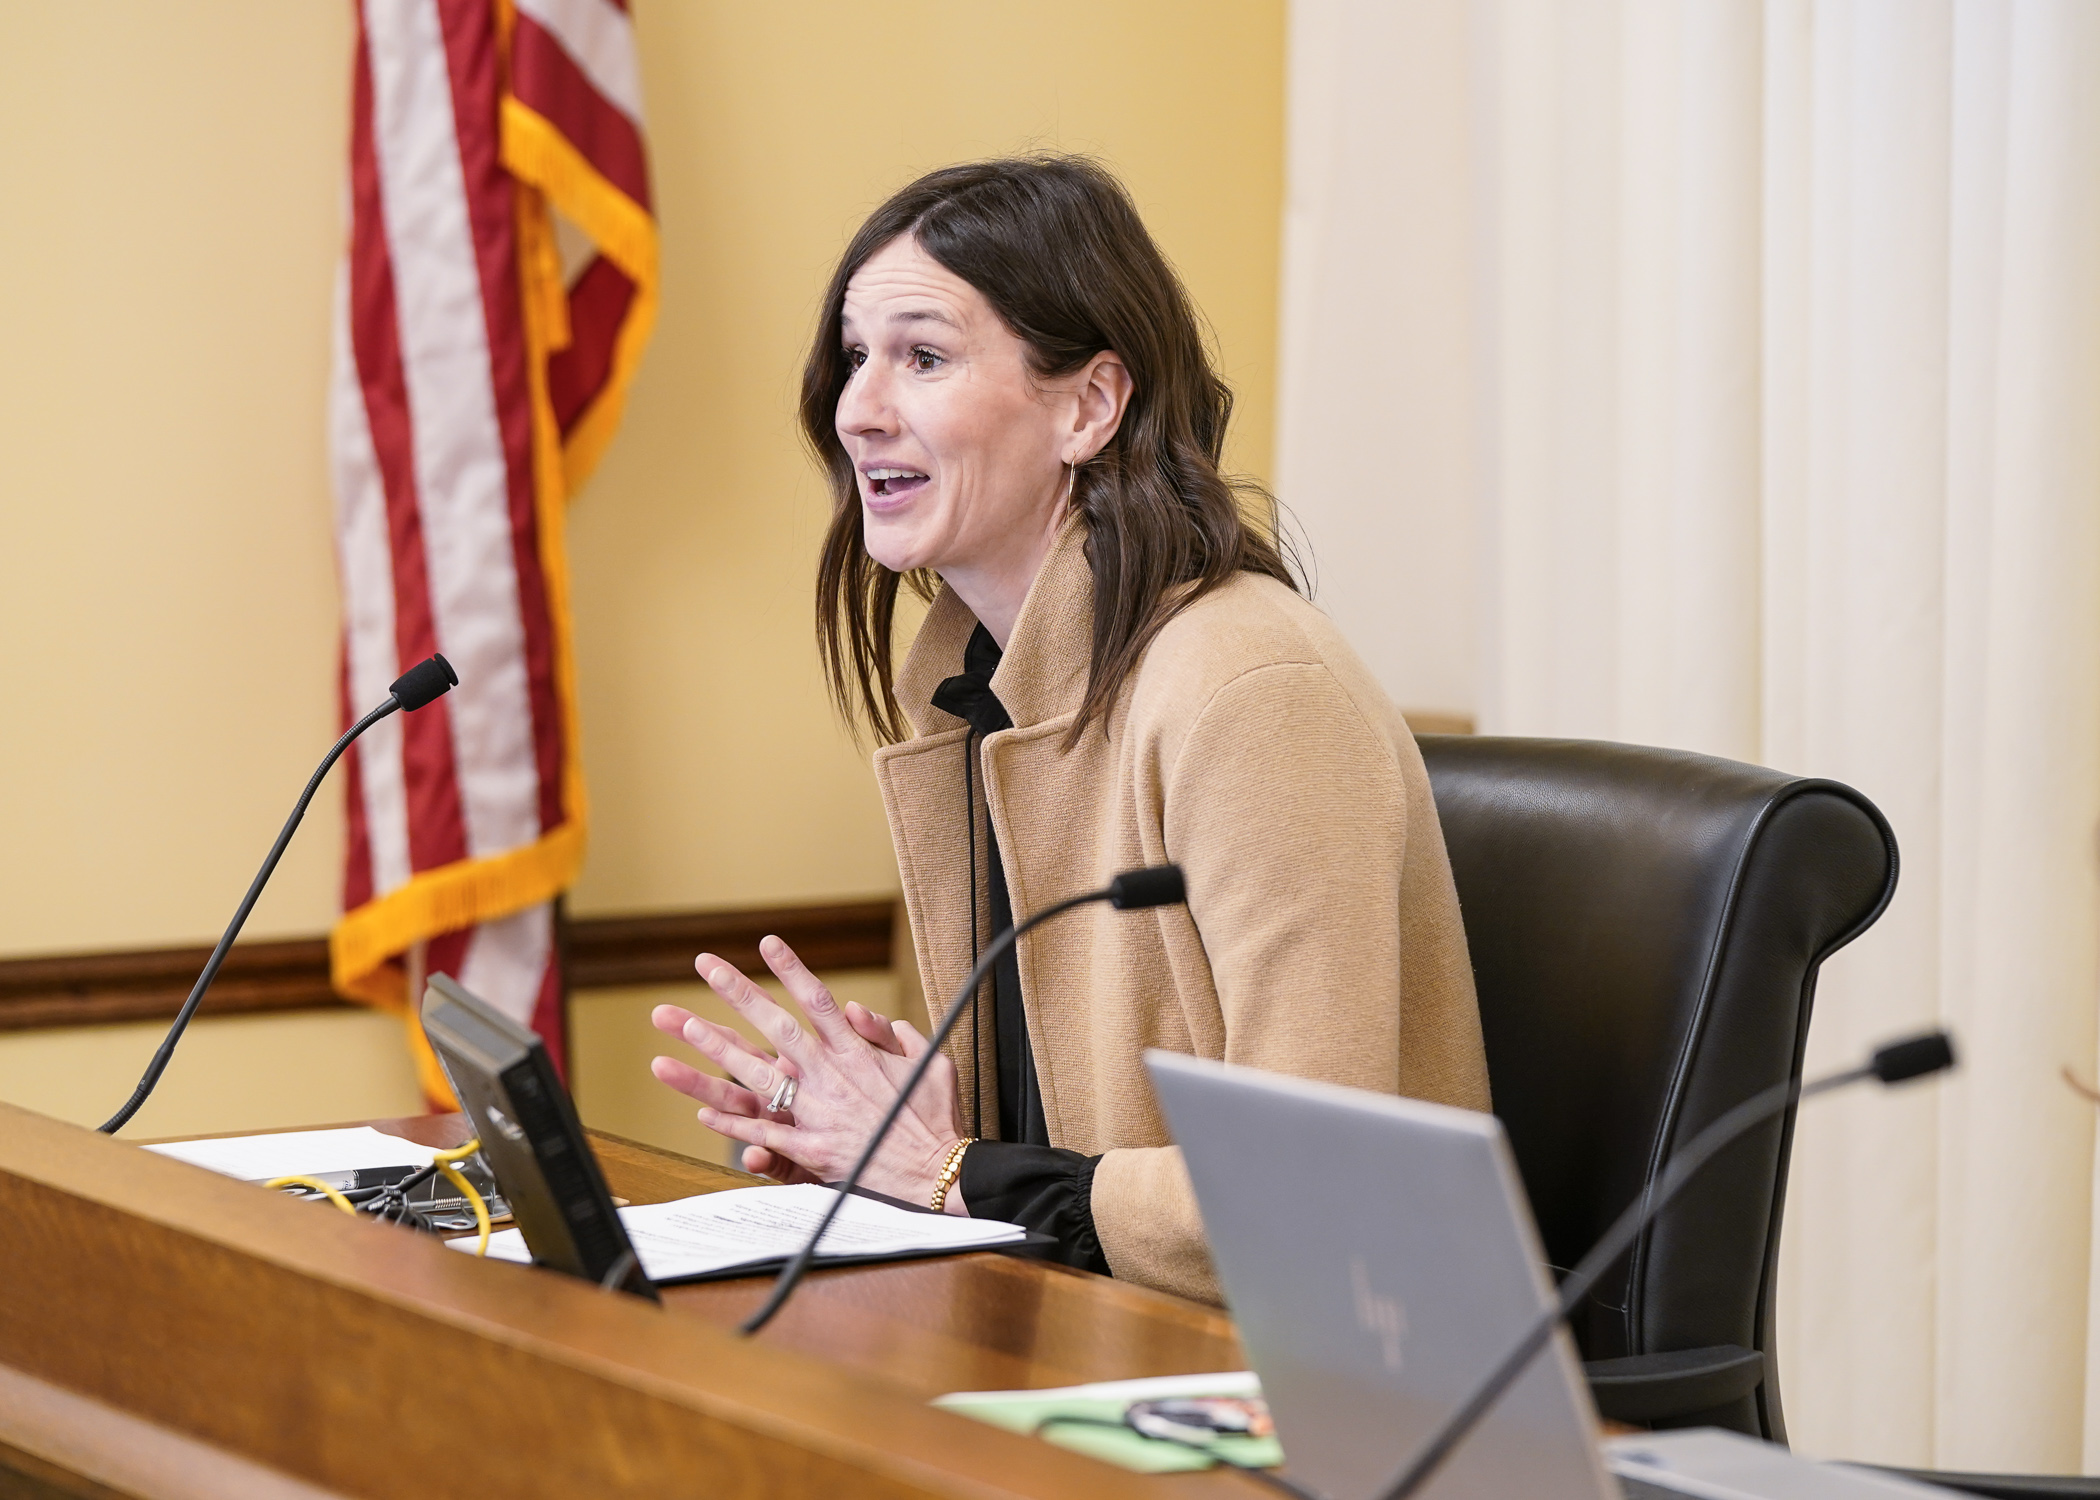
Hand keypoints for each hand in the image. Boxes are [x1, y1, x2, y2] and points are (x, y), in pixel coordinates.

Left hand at [647, 936, 968, 1210]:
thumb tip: (857, 1010)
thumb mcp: (928, 1061)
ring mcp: (819, 1112)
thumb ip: (892, 1033)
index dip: (791, 969)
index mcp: (858, 1053)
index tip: (768, 942)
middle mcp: (833, 1076)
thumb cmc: (936, 1118)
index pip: (818, 1000)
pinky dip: (734, 1125)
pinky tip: (703, 1115)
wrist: (939, 1174)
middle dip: (739, 992)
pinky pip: (766, 1134)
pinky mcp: (813, 1150)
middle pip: (777, 1025)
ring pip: (759, 1074)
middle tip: (708, 966)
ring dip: (719, 1049)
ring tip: (686, 1025)